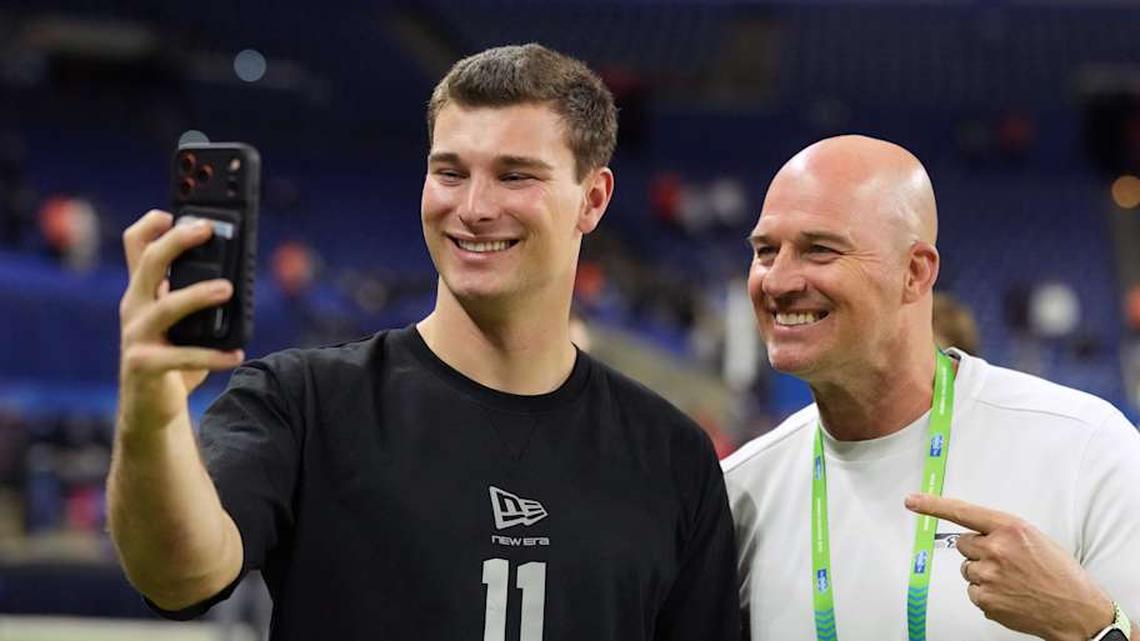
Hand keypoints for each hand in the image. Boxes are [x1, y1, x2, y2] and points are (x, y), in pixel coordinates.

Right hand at [118, 210, 243, 429]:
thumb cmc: (173, 358)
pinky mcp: (143, 365)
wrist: (150, 409)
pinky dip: (213, 355)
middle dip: (177, 241)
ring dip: (198, 295)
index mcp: (142, 292)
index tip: (177, 210)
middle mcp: (134, 308)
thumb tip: (237, 276)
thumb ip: (198, 298)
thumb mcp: (183, 324)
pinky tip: (236, 354)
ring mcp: (136, 336)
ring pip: (166, 306)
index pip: (136, 245)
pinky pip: (182, 356)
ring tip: (228, 289)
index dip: (152, 223)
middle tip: (208, 229)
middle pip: (150, 263)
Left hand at [905, 493, 1113, 640]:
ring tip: (1013, 581)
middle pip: (963, 544)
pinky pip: (973, 591)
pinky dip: (987, 594)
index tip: (912, 501)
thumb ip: (1002, 532)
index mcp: (1009, 528)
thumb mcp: (1034, 538)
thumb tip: (977, 534)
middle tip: (1006, 562)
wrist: (1077, 609)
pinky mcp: (985, 599)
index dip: (933, 505)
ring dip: (983, 573)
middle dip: (978, 550)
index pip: (963, 512)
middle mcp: (996, 549)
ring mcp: (988, 575)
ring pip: (967, 569)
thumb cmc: (1060, 574)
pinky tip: (1010, 595)